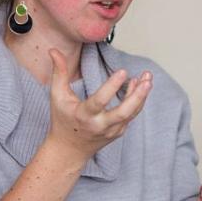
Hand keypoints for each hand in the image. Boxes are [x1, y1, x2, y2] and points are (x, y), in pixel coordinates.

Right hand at [46, 48, 151, 163]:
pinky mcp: (119, 132)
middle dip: (137, 96)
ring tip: (148, 77)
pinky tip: (140, 84)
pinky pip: (131, 114)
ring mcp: (112, 130)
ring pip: (131, 113)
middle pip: (124, 112)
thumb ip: (58, 73)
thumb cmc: (62, 120)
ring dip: (142, 95)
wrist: (70, 150)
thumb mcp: (57, 97)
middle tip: (147, 80)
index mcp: (84, 116)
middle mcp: (100, 125)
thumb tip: (53, 50)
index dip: (112, 86)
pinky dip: (137, 100)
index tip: (123, 71)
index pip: (100, 101)